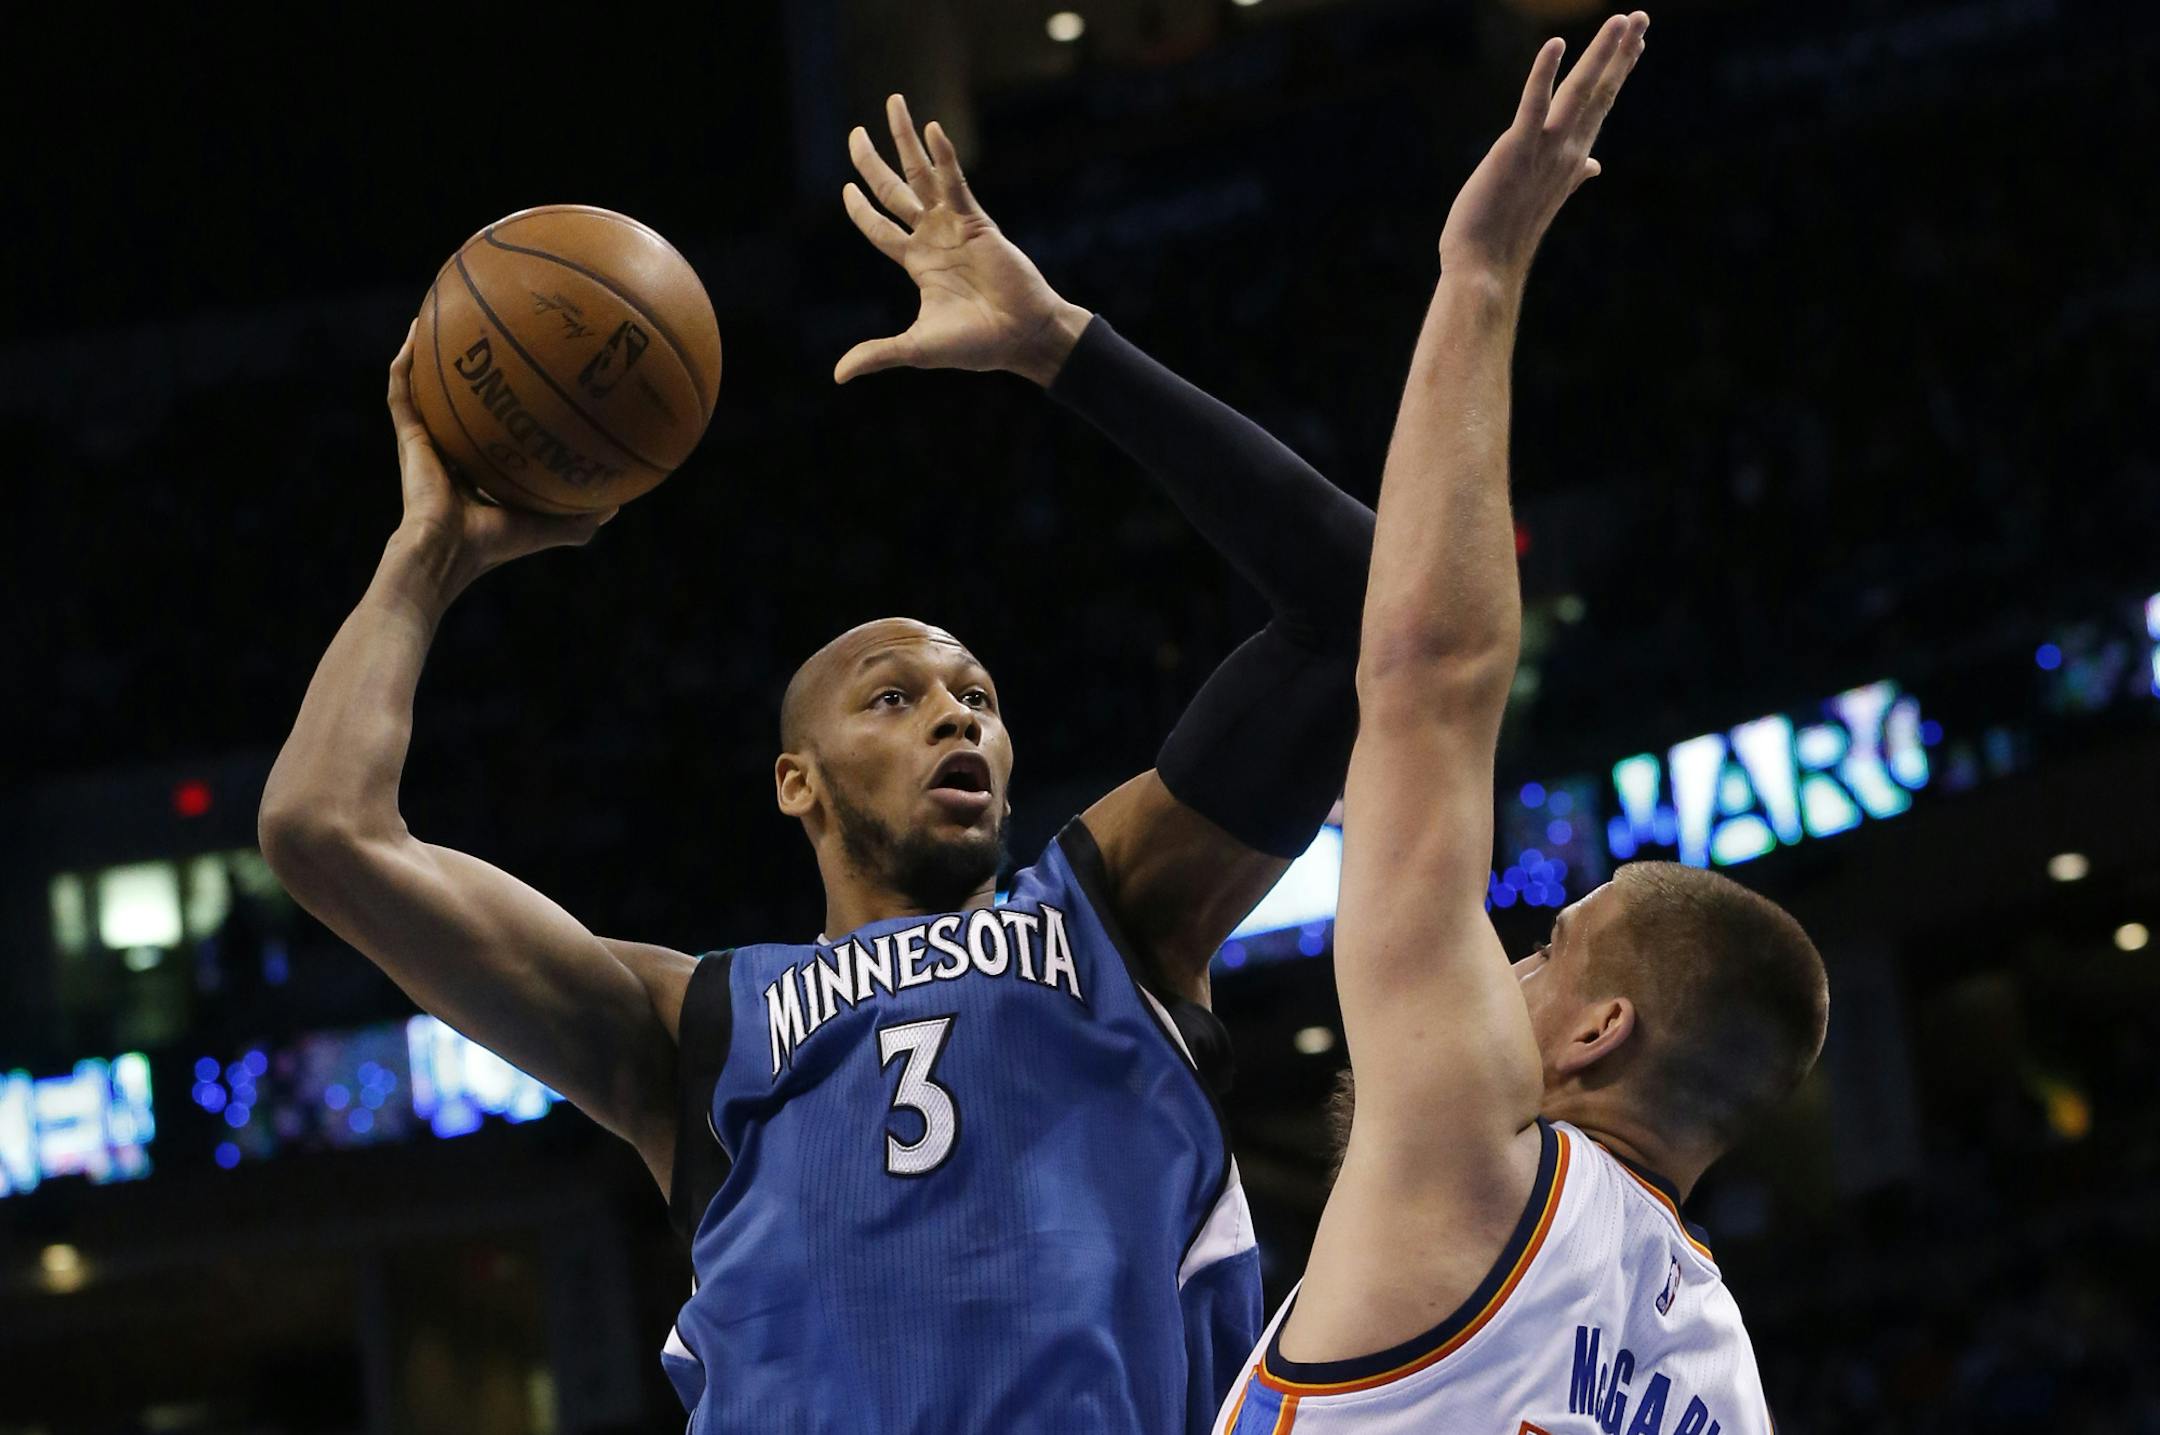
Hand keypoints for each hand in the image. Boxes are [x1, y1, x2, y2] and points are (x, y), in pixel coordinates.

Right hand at [385, 324, 613, 593]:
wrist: (448, 552)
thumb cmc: (497, 545)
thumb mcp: (550, 526)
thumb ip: (581, 517)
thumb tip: (618, 504)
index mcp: (479, 470)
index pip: (490, 430)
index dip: (501, 405)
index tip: (518, 375)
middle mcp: (451, 451)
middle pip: (458, 400)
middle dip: (467, 368)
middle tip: (481, 332)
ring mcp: (426, 443)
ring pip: (423, 387)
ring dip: (427, 353)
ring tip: (437, 313)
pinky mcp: (408, 437)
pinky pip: (402, 391)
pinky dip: (405, 363)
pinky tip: (414, 331)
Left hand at [836, 94, 1090, 387]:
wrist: (1022, 337)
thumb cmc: (977, 346)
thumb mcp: (917, 348)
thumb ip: (878, 353)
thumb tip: (837, 376)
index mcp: (918, 263)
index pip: (880, 229)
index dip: (861, 211)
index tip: (845, 190)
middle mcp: (933, 238)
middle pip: (893, 190)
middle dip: (872, 162)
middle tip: (854, 133)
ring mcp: (956, 226)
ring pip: (923, 174)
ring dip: (907, 140)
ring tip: (893, 102)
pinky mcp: (979, 221)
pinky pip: (957, 182)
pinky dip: (945, 156)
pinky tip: (933, 128)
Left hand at [1438, 11, 1648, 287]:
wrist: (1485, 268)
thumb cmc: (1506, 233)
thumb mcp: (1544, 195)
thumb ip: (1572, 173)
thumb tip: (1594, 165)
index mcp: (1572, 158)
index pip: (1600, 106)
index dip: (1618, 72)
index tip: (1636, 43)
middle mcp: (1567, 151)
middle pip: (1600, 92)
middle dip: (1621, 53)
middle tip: (1641, 16)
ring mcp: (1545, 150)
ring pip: (1580, 93)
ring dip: (1602, 54)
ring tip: (1623, 20)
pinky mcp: (1515, 150)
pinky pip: (1532, 105)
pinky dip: (1544, 74)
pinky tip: (1556, 44)